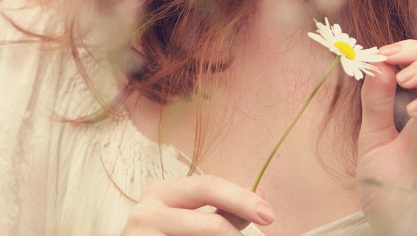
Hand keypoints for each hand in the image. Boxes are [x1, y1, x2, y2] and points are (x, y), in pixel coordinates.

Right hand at [121, 175, 276, 234]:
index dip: (242, 199)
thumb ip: (219, 210)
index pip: (209, 186)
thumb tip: (260, 197)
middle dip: (240, 229)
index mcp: (159, 192)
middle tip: (262, 231)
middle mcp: (146, 212)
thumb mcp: (186, 218)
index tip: (270, 214)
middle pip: (213, 224)